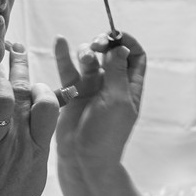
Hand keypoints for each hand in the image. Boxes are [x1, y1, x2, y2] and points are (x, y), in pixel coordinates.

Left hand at [0, 43, 58, 195]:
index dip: (41, 88)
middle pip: (23, 93)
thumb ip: (39, 144)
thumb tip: (40, 116)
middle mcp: (17, 143)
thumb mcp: (35, 174)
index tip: (32, 84)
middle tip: (14, 48)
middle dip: (19, 64)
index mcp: (37, 149)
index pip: (48, 104)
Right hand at [54, 31, 145, 169]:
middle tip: (96, 44)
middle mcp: (112, 84)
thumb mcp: (118, 100)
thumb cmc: (107, 134)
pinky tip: (59, 41)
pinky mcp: (73, 92)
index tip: (114, 36)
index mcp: (130, 86)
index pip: (135, 55)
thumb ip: (118, 72)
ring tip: (83, 58)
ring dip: (85, 52)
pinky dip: (64, 54)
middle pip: (110, 52)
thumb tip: (120, 47)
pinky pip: (68, 69)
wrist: (84, 159)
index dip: (127, 41)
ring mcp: (92, 87)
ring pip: (89, 58)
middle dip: (103, 43)